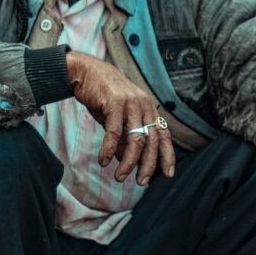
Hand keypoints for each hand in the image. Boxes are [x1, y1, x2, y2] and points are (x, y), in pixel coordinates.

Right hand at [66, 51, 174, 184]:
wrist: (87, 72)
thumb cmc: (104, 97)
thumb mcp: (118, 119)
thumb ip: (126, 138)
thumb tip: (129, 162)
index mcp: (149, 109)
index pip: (164, 135)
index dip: (167, 155)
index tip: (168, 174)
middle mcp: (144, 105)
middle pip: (152, 141)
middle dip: (148, 165)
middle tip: (141, 182)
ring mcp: (131, 103)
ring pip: (136, 139)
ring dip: (128, 162)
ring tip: (119, 177)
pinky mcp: (115, 102)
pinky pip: (114, 132)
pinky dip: (110, 149)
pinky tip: (103, 161)